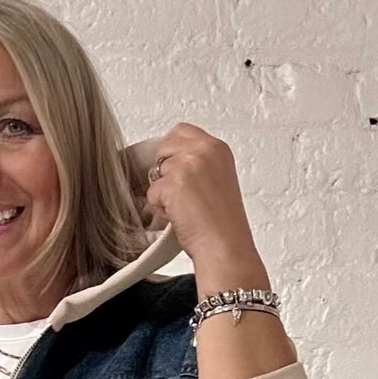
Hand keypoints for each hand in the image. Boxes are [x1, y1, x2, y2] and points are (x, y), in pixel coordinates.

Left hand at [142, 123, 257, 267]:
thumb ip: (199, 164)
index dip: (173, 152)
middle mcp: (203, 151)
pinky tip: (178, 217)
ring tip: (183, 209)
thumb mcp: (218, 180)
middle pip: (164, 147)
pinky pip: (152, 193)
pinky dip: (160, 208)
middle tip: (180, 194)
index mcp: (217, 148)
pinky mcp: (172, 184)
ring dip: (163, 192)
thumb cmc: (223, 223)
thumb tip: (173, 163)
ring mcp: (187, 165)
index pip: (181, 132)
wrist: (225, 246)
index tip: (179, 172)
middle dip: (165, 170)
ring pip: (157, 172)